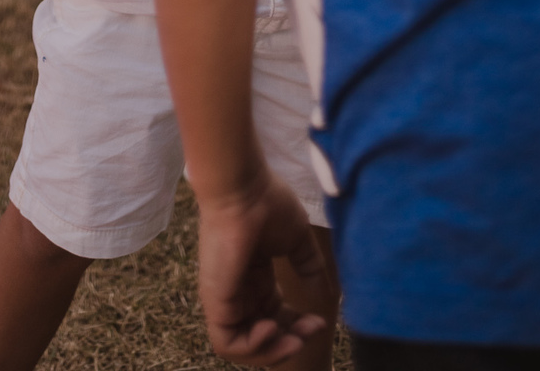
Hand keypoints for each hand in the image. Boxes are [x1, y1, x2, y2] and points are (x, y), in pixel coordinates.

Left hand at [196, 177, 328, 364]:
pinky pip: (226, 343)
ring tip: (293, 337)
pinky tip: (271, 327)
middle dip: (291, 341)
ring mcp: (224, 298)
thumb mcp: (296, 239)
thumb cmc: (266, 204)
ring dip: (273, 351)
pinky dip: (251, 348)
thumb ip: (308, 265)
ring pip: (244, 346)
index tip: (320, 321)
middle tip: (312, 329)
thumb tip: (324, 291)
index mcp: (255, 277)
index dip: (298, 327)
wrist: (243, 188)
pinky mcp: (215, 300)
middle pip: (264, 335)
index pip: (276, 316)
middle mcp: (239, 291)